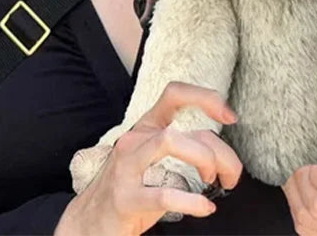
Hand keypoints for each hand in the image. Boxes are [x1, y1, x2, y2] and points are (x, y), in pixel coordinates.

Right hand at [56, 82, 241, 235]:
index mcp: (146, 127)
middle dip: (219, 152)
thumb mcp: (154, 162)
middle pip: (184, 129)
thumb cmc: (130, 190)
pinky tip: (204, 208)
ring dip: (203, 161)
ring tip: (212, 183)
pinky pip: (164, 194)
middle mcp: (134, 140)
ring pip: (170, 141)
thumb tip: (223, 154)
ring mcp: (125, 168)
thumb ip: (184, 149)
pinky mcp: (124, 199)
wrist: (86, 227)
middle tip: (230, 175)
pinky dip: (192, 202)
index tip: (229, 117)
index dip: (205, 98)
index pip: (175, 94)